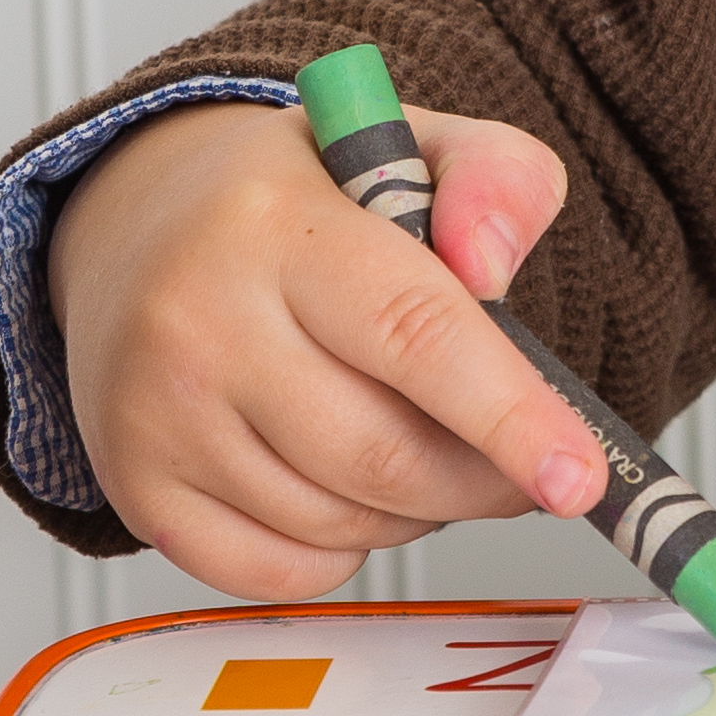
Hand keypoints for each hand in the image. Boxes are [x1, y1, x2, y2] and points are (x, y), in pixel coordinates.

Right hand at [49, 96, 596, 597]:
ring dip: (419, 510)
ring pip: (338, 522)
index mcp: (278, 225)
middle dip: (485, 479)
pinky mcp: (136, 487)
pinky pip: (279, 572)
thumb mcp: (411, 143)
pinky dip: (345, 550)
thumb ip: (495, 177)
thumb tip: (495, 264)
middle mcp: (199, 322)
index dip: (510, 417)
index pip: (414, 334)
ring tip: (423, 441)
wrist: (136, 221)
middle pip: (383, 454)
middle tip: (531, 463)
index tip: (579, 476)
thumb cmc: (297, 196)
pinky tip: (351, 486)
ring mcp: (158, 415)